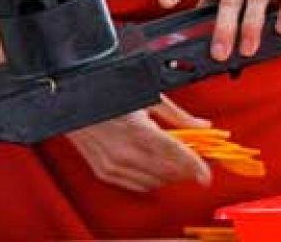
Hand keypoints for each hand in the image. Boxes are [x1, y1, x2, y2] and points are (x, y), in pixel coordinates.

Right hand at [65, 95, 212, 191]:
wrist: (73, 102)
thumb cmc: (110, 94)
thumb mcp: (149, 97)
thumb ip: (178, 115)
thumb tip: (201, 125)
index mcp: (139, 130)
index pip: (175, 154)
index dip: (195, 166)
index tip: (206, 174)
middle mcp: (125, 151)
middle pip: (168, 171)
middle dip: (186, 169)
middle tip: (197, 161)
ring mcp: (114, 164)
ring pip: (154, 182)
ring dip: (170, 176)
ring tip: (178, 164)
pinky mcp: (104, 172)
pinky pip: (136, 185)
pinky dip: (152, 181)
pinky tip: (157, 169)